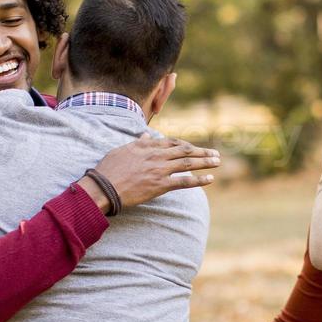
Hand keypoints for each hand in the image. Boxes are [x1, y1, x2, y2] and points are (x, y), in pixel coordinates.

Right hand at [82, 134, 219, 211]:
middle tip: (215, 153)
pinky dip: (199, 180)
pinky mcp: (160, 185)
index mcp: (148, 146)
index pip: (173, 143)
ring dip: (205, 162)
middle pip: (185, 151)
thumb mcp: (123, 149)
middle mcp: (157, 155)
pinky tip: (210, 179)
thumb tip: (146, 134)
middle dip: (202, 152)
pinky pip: (184, 182)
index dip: (187, 145)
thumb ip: (138, 142)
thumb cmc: (109, 169)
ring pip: (188, 164)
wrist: (103, 187)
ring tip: (217, 161)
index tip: (195, 148)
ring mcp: (160, 170)